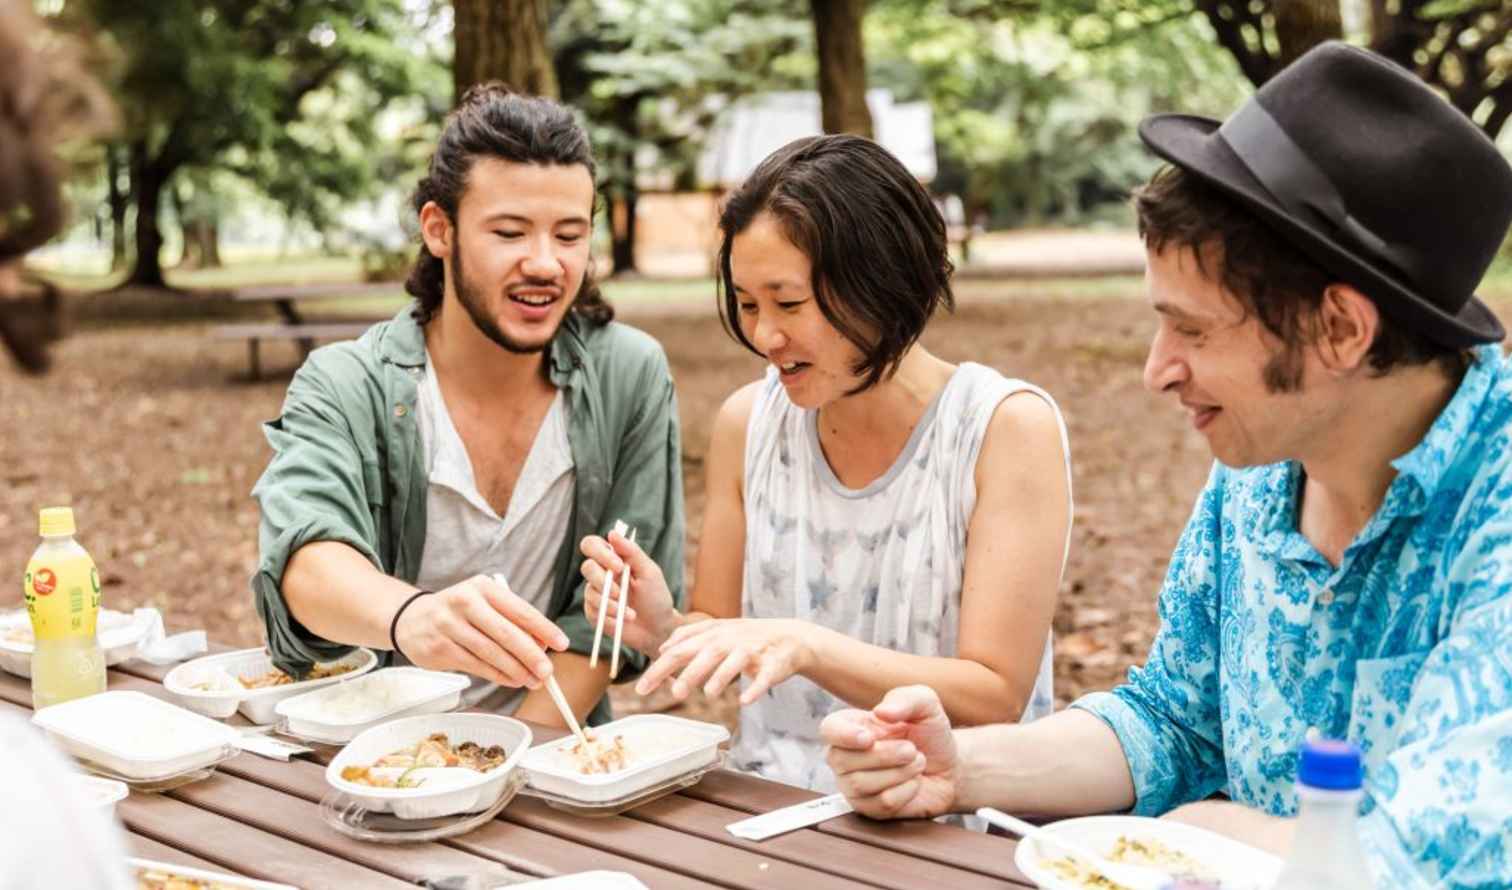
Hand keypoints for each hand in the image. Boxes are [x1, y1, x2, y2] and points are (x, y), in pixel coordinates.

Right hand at [393, 574, 567, 688]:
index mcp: (483, 587)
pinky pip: (476, 665)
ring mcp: (449, 625)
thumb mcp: (484, 604)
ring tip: (533, 680)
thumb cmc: (459, 611)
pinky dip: (498, 675)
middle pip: (507, 634)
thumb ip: (511, 621)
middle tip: (548, 672)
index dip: (544, 629)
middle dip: (532, 656)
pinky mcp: (440, 648)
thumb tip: (542, 645)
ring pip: (492, 653)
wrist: (411, 618)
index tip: (562, 644)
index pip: (520, 609)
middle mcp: (465, 602)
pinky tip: (512, 680)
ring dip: (516, 670)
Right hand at [579, 529, 678, 654]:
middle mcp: (600, 574)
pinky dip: (610, 617)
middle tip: (621, 594)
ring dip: (611, 604)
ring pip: (590, 592)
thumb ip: (632, 552)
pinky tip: (624, 620)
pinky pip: (593, 611)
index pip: (592, 545)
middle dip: (604, 582)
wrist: (657, 629)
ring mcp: (595, 594)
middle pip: (586, 567)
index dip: (600, 553)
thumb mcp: (649, 572)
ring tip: (631, 613)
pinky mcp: (593, 613)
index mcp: (613, 559)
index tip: (619, 566)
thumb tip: (612, 533)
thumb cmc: (656, 597)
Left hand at [635, 617, 814, 704]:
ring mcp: (753, 651)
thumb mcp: (718, 631)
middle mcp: (731, 639)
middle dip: (690, 672)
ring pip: (735, 662)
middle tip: (674, 693)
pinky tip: (746, 701)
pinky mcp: (774, 664)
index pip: (681, 649)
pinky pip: (765, 676)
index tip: (642, 689)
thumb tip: (662, 648)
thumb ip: (690, 637)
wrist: (790, 638)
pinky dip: (756, 688)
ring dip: (721, 677)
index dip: (661, 668)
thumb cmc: (748, 638)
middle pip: (707, 653)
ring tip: (708, 694)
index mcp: (714, 633)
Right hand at [822, 685, 960, 819]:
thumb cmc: (930, 733)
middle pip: (843, 760)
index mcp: (851, 725)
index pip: (829, 729)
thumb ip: (906, 699)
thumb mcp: (925, 705)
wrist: (949, 767)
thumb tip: (881, 711)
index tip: (868, 738)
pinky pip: (881, 803)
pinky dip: (906, 791)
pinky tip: (914, 782)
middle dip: (884, 755)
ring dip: (899, 772)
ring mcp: (853, 785)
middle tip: (912, 749)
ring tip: (916, 762)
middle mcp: (845, 756)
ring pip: (861, 784)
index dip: (843, 735)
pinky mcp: (869, 808)